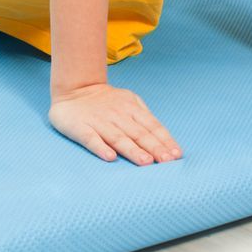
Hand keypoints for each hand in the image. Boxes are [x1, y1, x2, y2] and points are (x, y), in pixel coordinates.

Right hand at [48, 83, 181, 165]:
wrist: (75, 89)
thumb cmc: (107, 101)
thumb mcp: (129, 101)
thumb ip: (144, 116)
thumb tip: (164, 139)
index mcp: (131, 108)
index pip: (152, 126)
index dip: (164, 140)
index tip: (176, 154)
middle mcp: (117, 116)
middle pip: (138, 134)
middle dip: (154, 148)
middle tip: (167, 161)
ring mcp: (99, 122)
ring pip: (118, 138)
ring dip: (133, 150)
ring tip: (146, 162)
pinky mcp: (80, 128)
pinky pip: (91, 139)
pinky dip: (100, 148)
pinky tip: (109, 157)